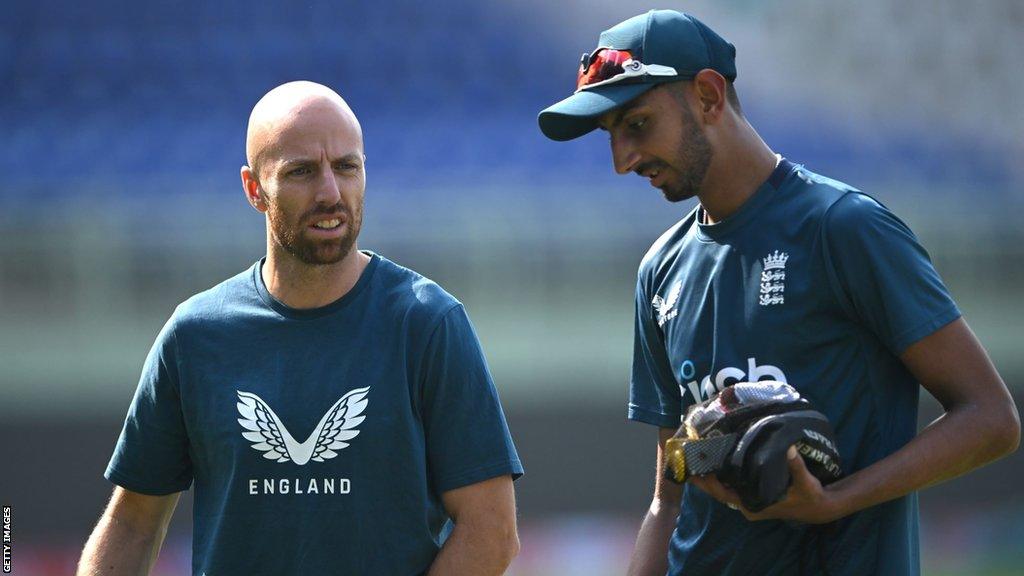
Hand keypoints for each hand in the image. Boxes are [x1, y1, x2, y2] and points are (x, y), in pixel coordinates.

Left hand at [688, 446, 841, 523]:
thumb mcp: (805, 482)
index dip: (707, 484)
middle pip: (718, 491)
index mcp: (754, 506)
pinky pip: (733, 484)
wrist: (821, 507)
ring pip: (725, 487)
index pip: (723, 494)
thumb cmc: (811, 496)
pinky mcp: (754, 494)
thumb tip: (788, 448)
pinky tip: (718, 458)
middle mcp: (748, 505)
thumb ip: (795, 466)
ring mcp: (750, 500)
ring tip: (699, 454)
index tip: (694, 470)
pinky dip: (724, 473)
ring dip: (712, 473)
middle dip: (703, 476)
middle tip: (689, 456)